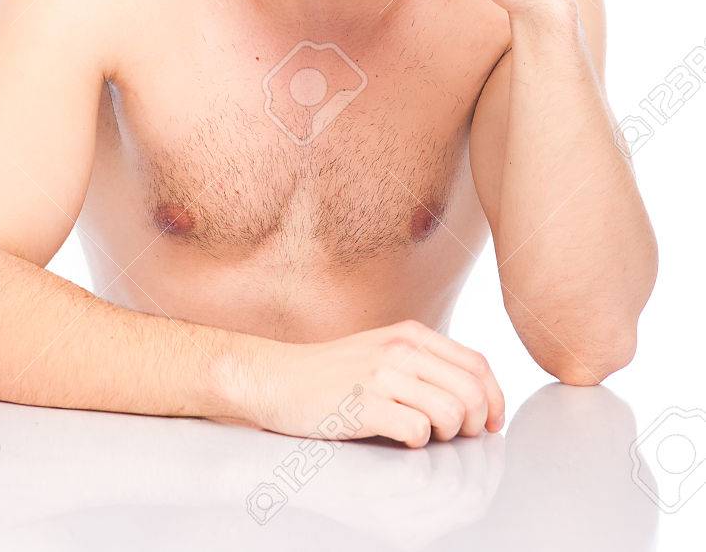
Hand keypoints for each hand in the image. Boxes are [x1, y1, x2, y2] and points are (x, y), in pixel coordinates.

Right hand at [237, 319, 504, 447]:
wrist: (279, 378)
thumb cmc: (335, 373)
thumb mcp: (386, 351)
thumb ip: (426, 364)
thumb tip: (476, 395)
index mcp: (412, 334)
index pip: (478, 364)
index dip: (495, 398)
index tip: (492, 423)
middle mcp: (401, 349)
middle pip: (472, 391)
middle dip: (476, 423)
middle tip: (459, 437)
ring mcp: (382, 375)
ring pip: (451, 412)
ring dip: (447, 434)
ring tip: (426, 435)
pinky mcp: (363, 404)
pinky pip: (417, 431)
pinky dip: (417, 442)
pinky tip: (400, 438)